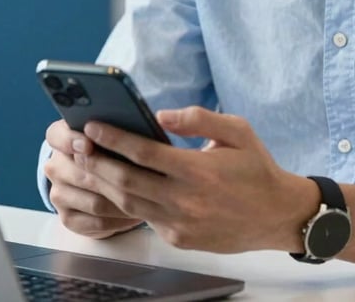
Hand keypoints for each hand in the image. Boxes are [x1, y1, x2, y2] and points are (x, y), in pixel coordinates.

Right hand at [43, 119, 143, 237]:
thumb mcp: (113, 131)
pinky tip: (137, 214)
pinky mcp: (68, 218)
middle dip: (109, 175)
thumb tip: (147, 121)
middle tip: (136, 177)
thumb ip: (119, 125)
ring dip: (122, 201)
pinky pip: (96, 222)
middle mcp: (55, 165)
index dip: (71, 140)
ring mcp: (59, 194)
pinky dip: (119, 219)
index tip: (88, 145)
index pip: (56, 135)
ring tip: (148, 198)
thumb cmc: (112, 147)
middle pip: (80, 172)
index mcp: (60, 137)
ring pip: (93, 200)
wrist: (101, 178)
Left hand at [76, 107, 319, 252]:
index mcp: (198, 171)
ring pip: (130, 204)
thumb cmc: (256, 168)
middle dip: (98, 163)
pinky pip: (146, 218)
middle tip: (78, 145)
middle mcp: (186, 201)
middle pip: (128, 182)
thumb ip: (198, 118)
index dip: (115, 139)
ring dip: (104, 184)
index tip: (94, 126)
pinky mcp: (179, 239)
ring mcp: (180, 224)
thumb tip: (161, 114)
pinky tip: (115, 186)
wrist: (277, 215)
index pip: (145, 153)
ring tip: (87, 164)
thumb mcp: (237, 130)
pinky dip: (127, 202)